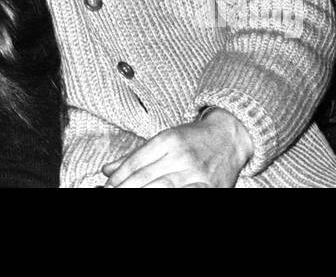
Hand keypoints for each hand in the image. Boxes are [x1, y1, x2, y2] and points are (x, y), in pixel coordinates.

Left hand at [101, 109, 253, 187]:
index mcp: (168, 139)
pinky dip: (168, 197)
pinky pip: (185, 194)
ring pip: (162, 187)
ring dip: (141, 194)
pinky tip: (156, 198)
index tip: (105, 187)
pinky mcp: (210, 186)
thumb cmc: (193, 139)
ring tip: (125, 198)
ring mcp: (197, 172)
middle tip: (111, 194)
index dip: (117, 178)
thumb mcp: (164, 139)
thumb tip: (107, 170)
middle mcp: (182, 154)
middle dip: (124, 188)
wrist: (230, 136)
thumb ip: (136, 156)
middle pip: (145, 176)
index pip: (135, 162)